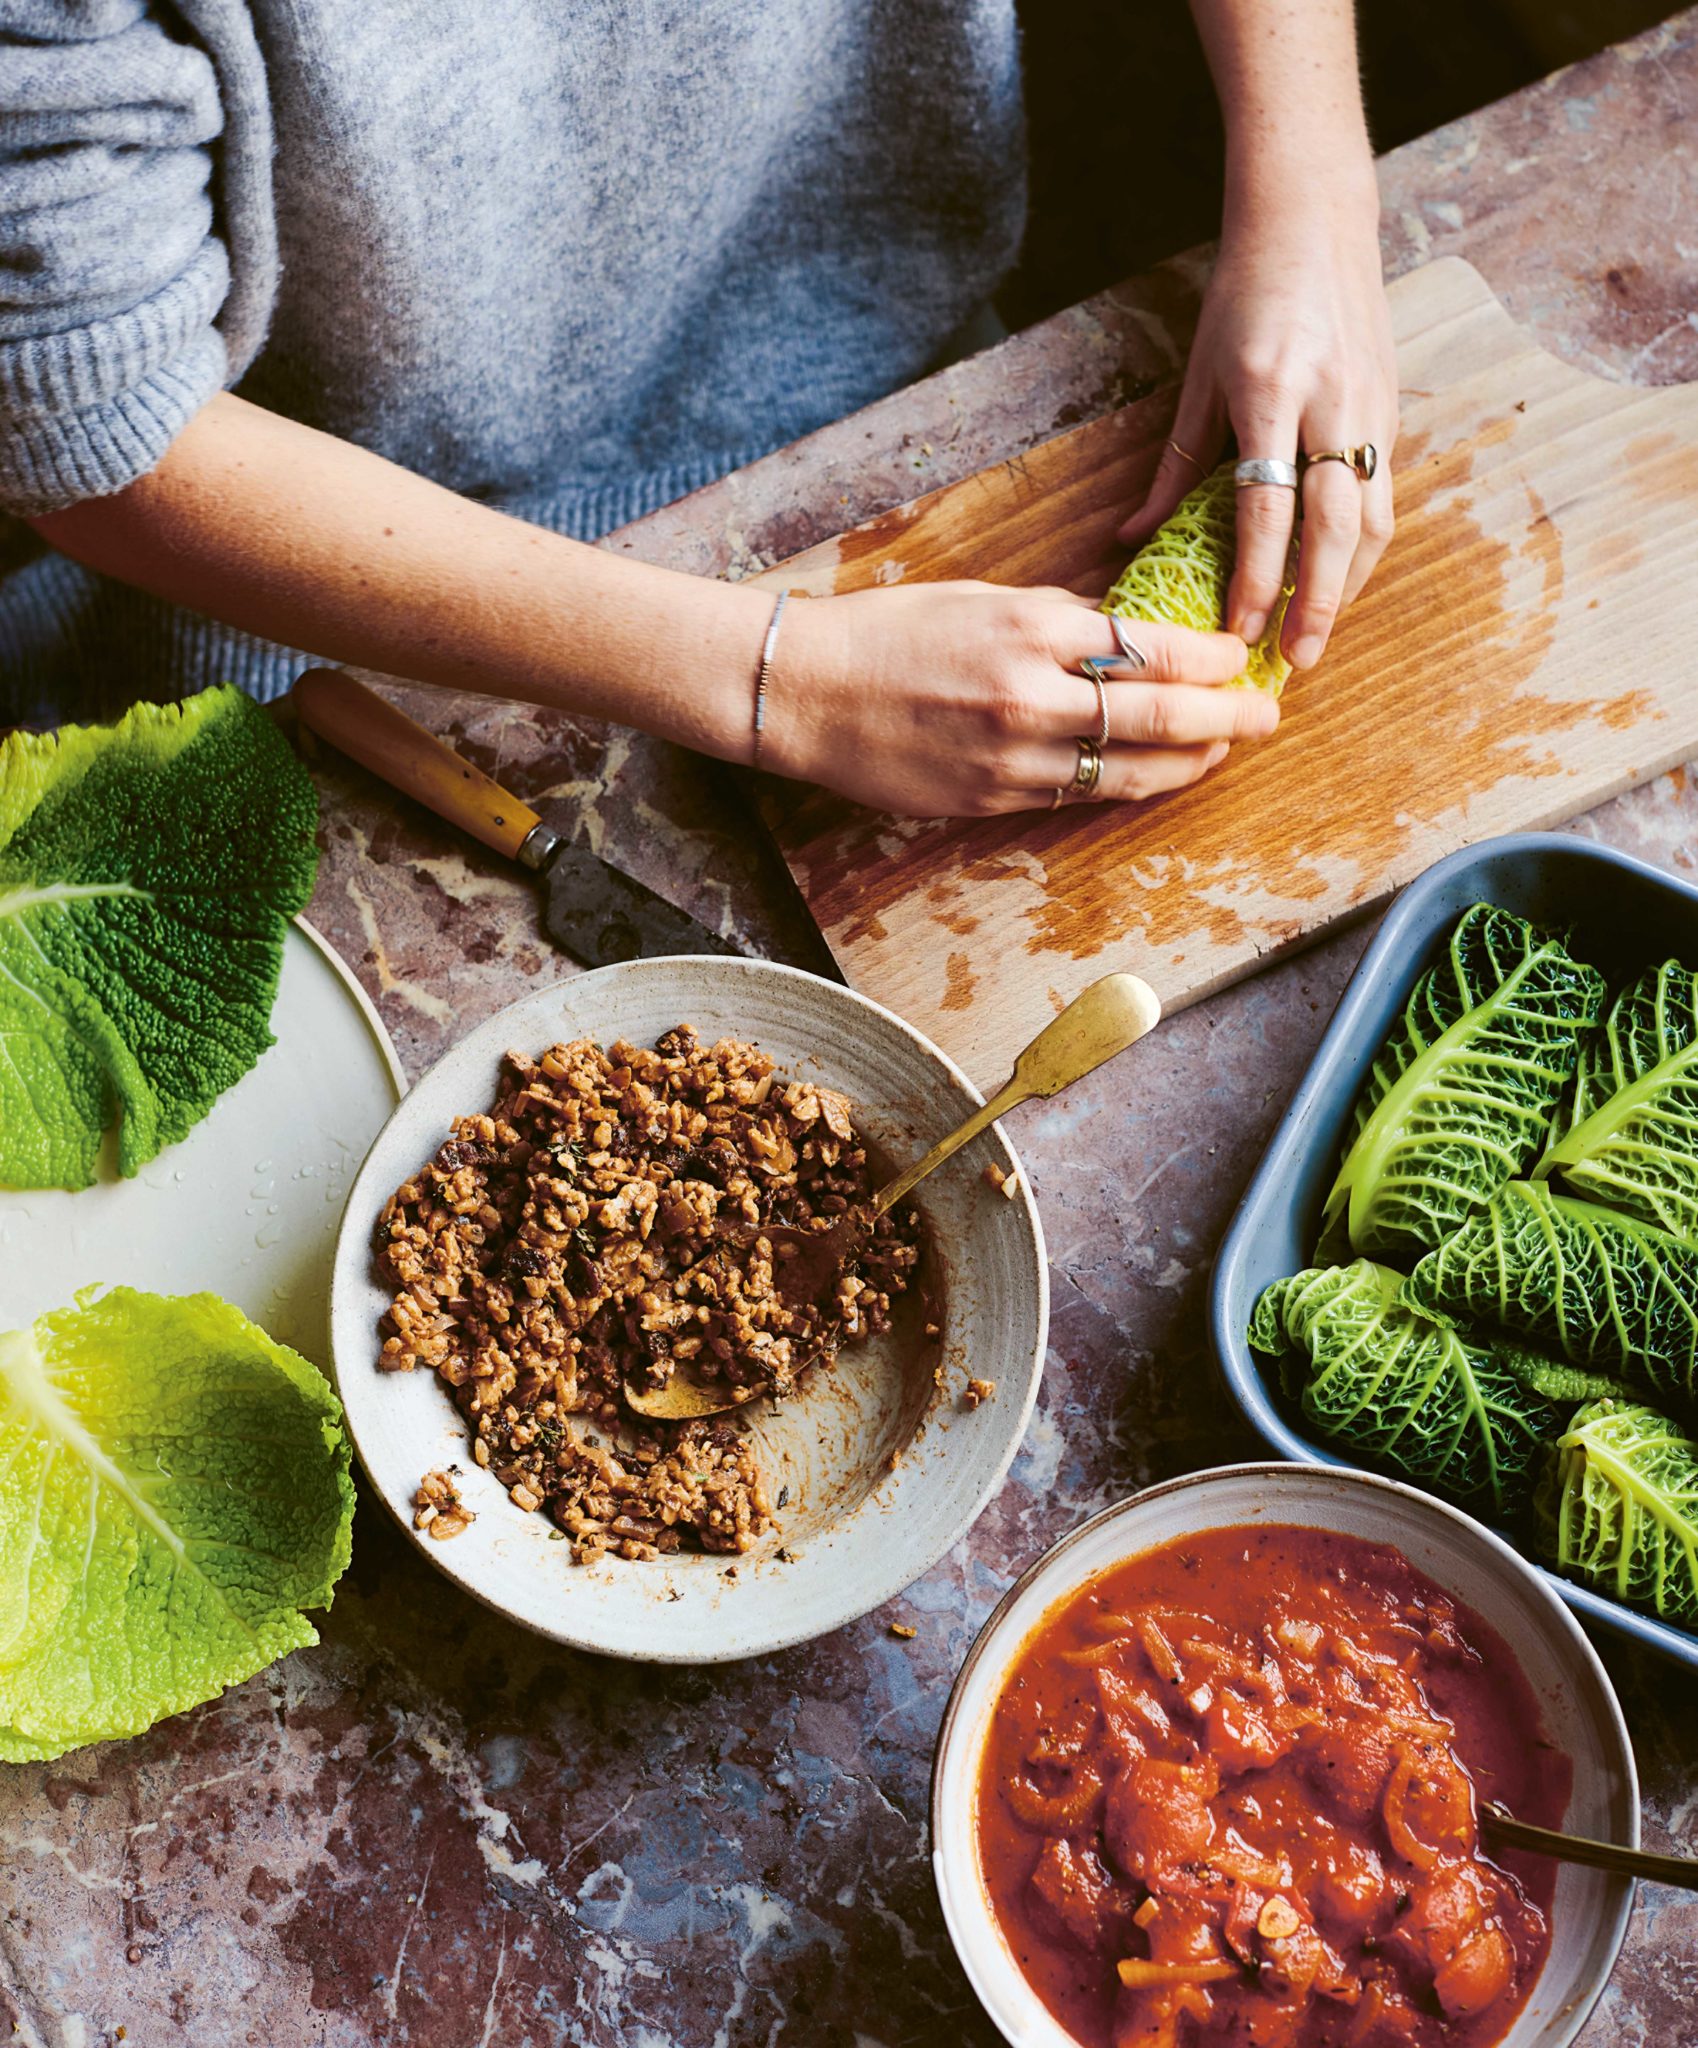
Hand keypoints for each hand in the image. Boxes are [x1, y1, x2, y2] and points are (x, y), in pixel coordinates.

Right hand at [759, 581, 1276, 817]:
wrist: (804, 693)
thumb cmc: (885, 632)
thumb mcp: (980, 598)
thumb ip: (1057, 616)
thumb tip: (1123, 630)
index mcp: (1028, 631)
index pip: (1148, 646)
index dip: (1209, 655)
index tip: (1238, 652)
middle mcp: (1029, 699)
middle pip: (1158, 715)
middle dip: (1226, 716)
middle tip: (1267, 713)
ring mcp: (1011, 758)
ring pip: (1127, 771)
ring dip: (1189, 763)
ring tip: (1224, 751)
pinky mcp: (991, 799)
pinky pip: (1079, 796)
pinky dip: (1127, 786)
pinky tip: (1157, 776)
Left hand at [1119, 190, 1397, 672]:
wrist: (1314, 219)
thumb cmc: (1244, 297)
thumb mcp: (1197, 377)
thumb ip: (1172, 464)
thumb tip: (1128, 540)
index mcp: (1272, 390)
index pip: (1266, 506)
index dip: (1255, 577)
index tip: (1239, 630)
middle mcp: (1332, 402)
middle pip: (1333, 525)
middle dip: (1315, 601)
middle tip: (1295, 660)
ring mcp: (1371, 407)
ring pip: (1374, 518)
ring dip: (1347, 585)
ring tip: (1318, 636)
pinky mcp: (1392, 411)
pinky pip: (1383, 496)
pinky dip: (1363, 549)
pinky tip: (1337, 583)